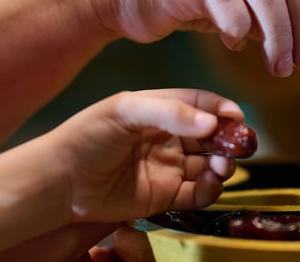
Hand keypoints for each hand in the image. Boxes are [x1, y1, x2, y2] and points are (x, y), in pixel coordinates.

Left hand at [0, 89, 244, 260]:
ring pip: (209, 165)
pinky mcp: (164, 195)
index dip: (222, 108)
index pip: (200, 104)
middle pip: (211, 135)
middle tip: (239, 144)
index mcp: (158, 110)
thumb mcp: (124, 110)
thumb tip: (211, 120)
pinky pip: (197, 193)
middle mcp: (167, 137)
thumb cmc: (86, 137)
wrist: (60, 181)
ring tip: (221, 166)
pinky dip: (210, 190)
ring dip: (223, 165)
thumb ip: (168, 111)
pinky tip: (209, 184)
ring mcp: (167, 166)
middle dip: (229, 139)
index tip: (237, 116)